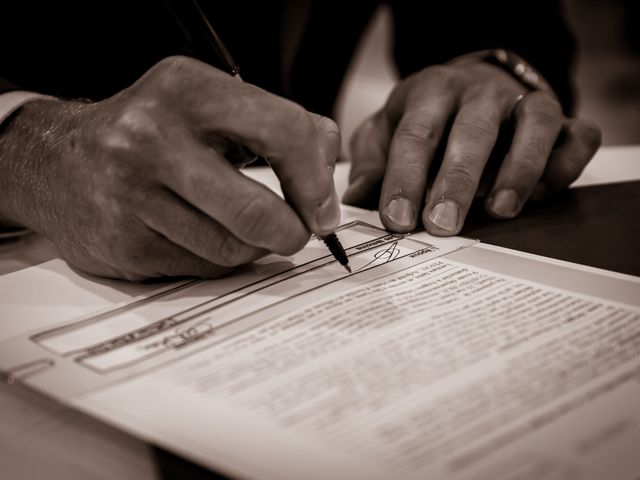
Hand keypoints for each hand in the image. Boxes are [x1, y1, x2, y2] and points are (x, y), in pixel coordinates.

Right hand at [0, 56, 339, 279]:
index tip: (323, 209)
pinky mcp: (123, 243)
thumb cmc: (152, 133)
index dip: (317, 181)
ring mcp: (131, 195)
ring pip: (232, 248)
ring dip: (253, 247)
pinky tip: (201, 235)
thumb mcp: (210, 106)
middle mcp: (152, 138)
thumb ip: (279, 130)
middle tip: (295, 232)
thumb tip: (326, 186)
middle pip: (257, 211)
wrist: (58, 163)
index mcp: (188, 90)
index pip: (284, 132)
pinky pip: (201, 268)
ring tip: (241, 228)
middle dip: (291, 233)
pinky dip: (217, 259)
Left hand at [343, 60, 600, 234]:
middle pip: (472, 131)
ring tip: (498, 212)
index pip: (416, 134)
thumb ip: (372, 164)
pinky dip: (564, 166)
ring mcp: (525, 102)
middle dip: (457, 180)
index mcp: (431, 92)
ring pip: (534, 125)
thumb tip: (355, 201)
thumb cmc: (425, 119)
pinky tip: (542, 196)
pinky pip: (576, 137)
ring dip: (519, 170)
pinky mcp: (563, 121)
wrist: (475, 86)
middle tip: (443, 226)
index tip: (397, 221)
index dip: (405, 179)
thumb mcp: (386, 132)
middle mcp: (480, 92)